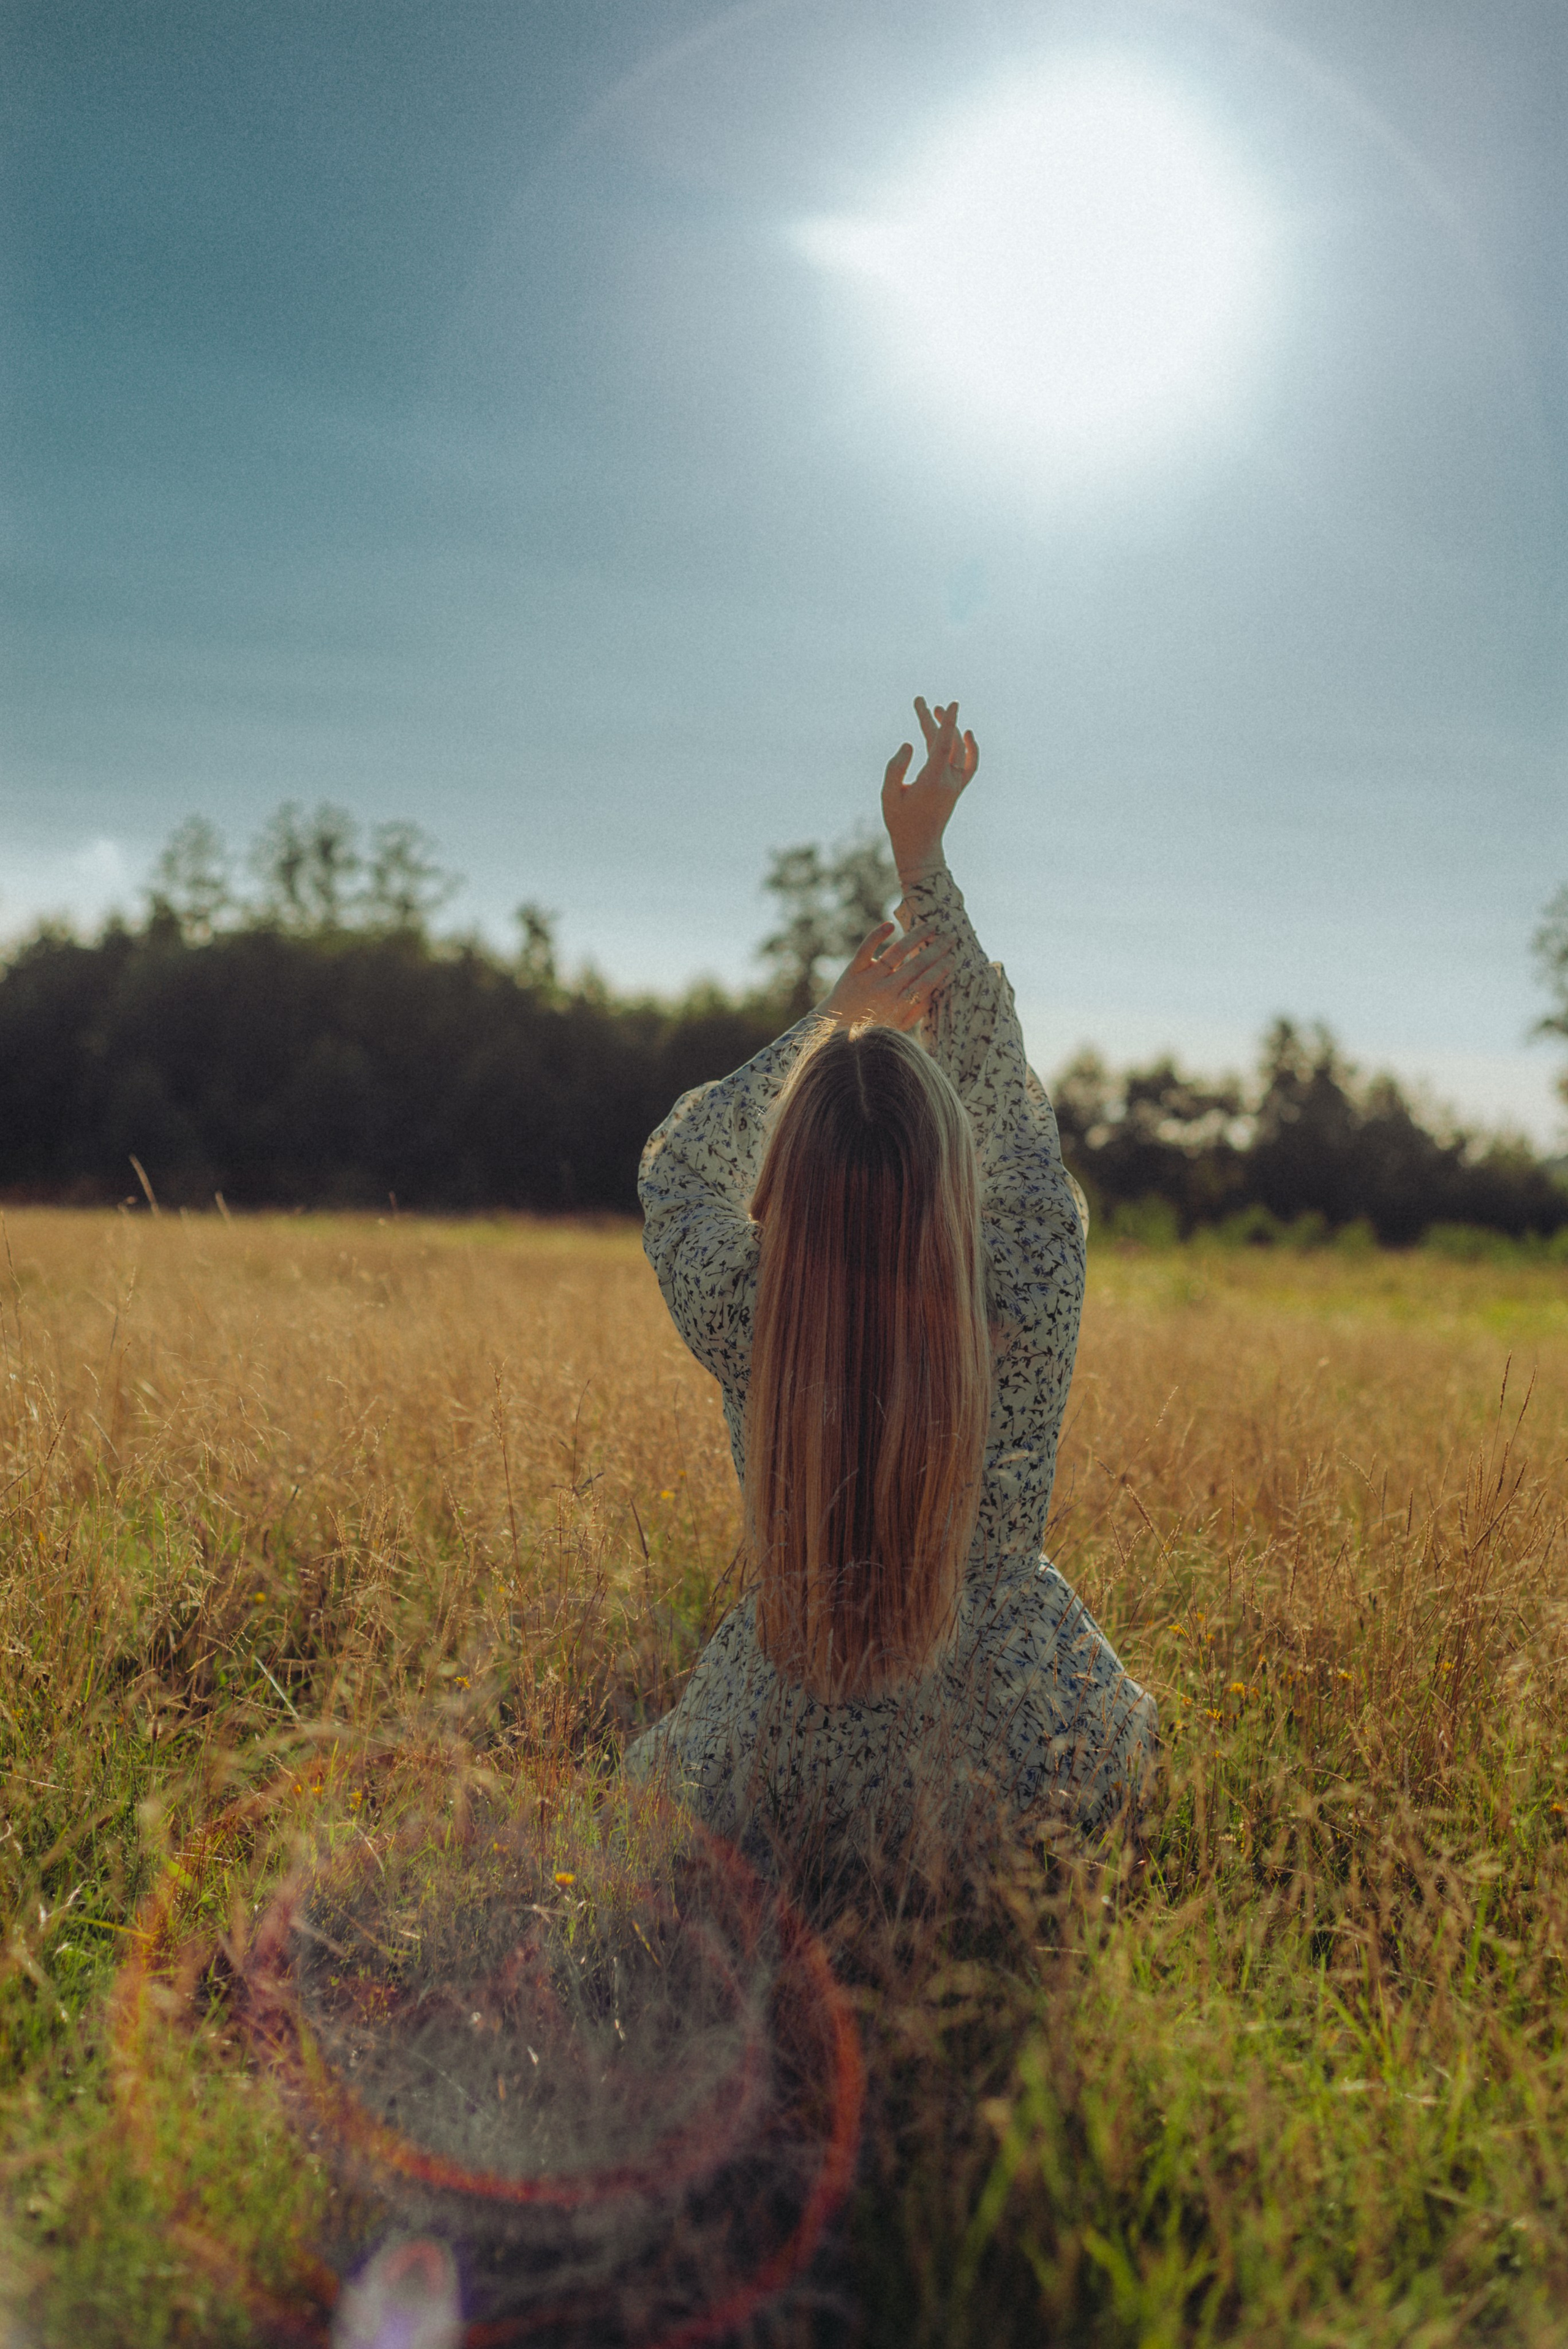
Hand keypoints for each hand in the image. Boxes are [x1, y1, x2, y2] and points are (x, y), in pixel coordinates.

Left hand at [818, 921, 954, 1032]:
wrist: (836, 1028)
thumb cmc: (873, 1027)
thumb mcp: (899, 1026)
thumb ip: (918, 1011)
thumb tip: (936, 990)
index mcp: (899, 1006)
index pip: (926, 983)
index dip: (941, 969)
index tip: (953, 957)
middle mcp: (886, 990)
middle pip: (917, 964)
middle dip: (937, 949)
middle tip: (951, 937)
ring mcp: (869, 978)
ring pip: (897, 952)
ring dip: (917, 936)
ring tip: (931, 926)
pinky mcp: (854, 970)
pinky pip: (867, 948)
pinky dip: (878, 935)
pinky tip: (891, 924)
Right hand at [881, 698, 978, 889]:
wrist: (919, 845)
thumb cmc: (900, 821)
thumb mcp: (889, 794)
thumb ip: (896, 767)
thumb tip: (909, 744)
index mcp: (932, 779)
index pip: (943, 744)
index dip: (948, 722)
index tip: (952, 703)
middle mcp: (948, 780)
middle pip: (946, 742)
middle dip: (934, 719)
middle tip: (920, 701)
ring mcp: (955, 784)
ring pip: (957, 750)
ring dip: (948, 730)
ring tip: (934, 712)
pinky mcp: (957, 789)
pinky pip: (970, 765)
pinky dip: (971, 749)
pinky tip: (967, 734)